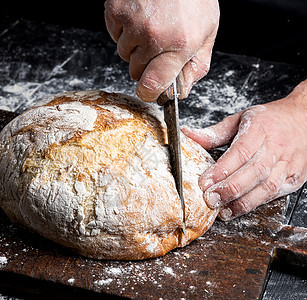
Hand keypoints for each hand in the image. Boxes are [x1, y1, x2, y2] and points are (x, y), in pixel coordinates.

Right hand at [104, 0, 218, 101]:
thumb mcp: (208, 31)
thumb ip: (197, 65)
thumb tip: (182, 89)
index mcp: (179, 45)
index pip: (152, 85)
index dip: (149, 93)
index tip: (150, 92)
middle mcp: (154, 36)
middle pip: (136, 72)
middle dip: (145, 65)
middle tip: (157, 46)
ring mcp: (132, 23)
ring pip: (124, 54)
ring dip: (134, 46)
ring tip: (150, 26)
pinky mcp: (116, 11)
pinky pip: (114, 34)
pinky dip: (123, 29)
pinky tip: (139, 16)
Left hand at [182, 80, 306, 220]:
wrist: (305, 119)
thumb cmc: (270, 119)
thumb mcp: (240, 119)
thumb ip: (214, 133)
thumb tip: (187, 135)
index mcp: (260, 128)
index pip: (240, 152)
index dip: (221, 170)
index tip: (204, 182)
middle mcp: (276, 146)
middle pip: (254, 172)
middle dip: (229, 189)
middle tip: (210, 200)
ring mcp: (288, 163)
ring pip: (267, 187)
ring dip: (243, 202)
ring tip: (223, 211)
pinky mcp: (295, 177)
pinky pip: (276, 194)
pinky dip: (257, 203)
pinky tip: (241, 208)